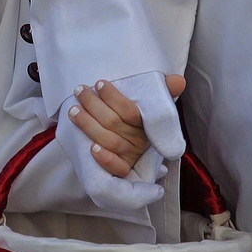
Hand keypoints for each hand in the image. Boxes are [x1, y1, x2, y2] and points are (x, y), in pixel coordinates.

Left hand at [67, 74, 185, 177]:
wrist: (129, 150)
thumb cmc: (133, 121)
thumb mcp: (148, 104)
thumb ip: (163, 91)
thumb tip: (179, 80)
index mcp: (147, 124)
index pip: (130, 111)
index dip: (114, 97)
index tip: (99, 84)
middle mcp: (140, 141)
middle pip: (114, 123)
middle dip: (93, 105)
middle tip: (79, 91)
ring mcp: (130, 156)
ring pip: (109, 141)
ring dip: (88, 125)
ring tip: (73, 110)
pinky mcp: (122, 170)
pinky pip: (117, 169)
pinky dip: (105, 159)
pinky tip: (91, 148)